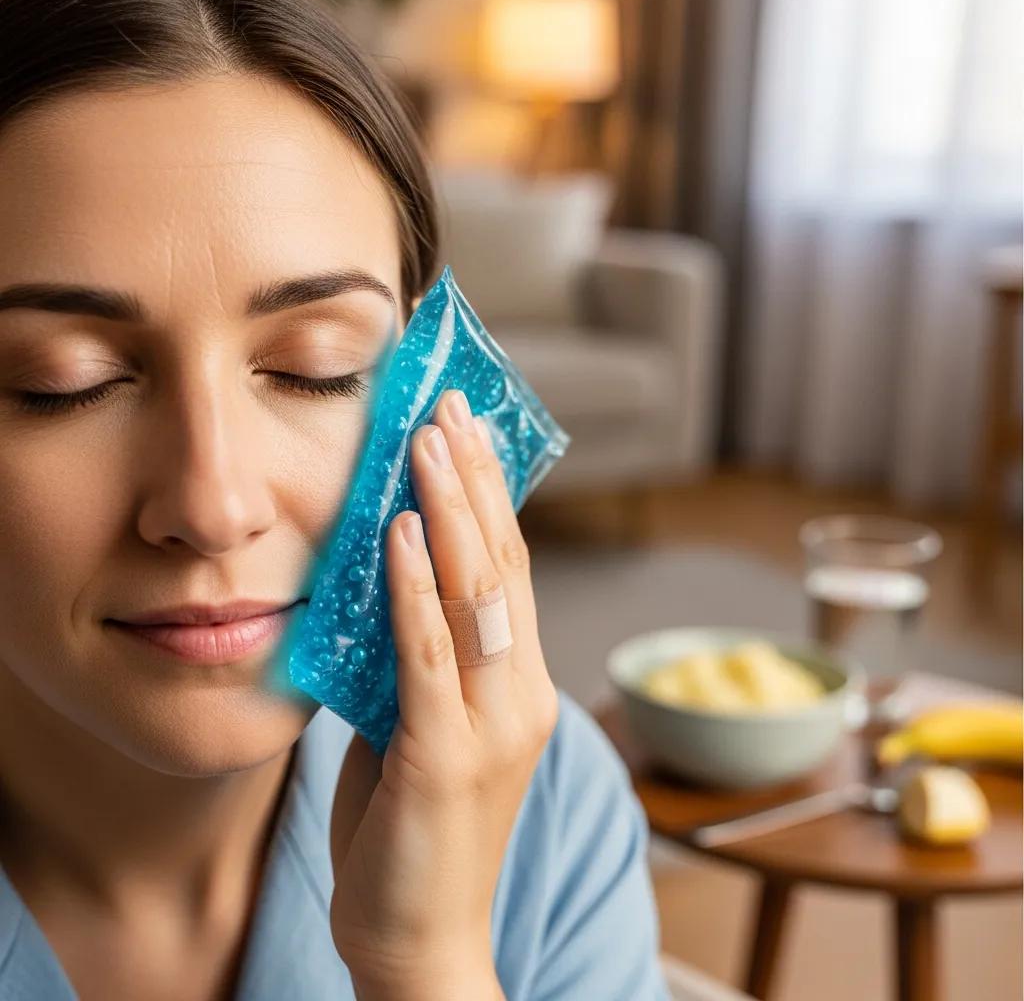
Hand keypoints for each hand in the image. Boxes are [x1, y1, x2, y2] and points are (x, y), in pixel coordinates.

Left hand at [328, 389, 558, 1000]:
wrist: (421, 945)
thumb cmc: (413, 834)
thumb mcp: (419, 730)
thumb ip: (414, 663)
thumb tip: (383, 591)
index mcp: (518, 688)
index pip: (511, 572)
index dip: (493, 497)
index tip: (469, 432)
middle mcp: (520, 697)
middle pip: (504, 565)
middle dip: (477, 478)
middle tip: (453, 407)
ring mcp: (490, 727)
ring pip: (479, 594)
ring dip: (453, 508)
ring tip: (430, 439)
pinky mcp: (444, 757)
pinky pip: (429, 652)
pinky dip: (416, 585)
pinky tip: (403, 531)